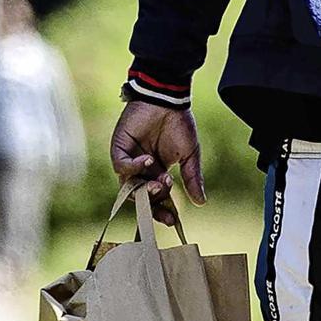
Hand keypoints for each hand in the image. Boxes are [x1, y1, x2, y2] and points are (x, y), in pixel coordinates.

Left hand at [110, 100, 204, 221]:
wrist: (167, 100)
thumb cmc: (179, 123)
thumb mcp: (190, 155)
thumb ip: (192, 178)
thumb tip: (201, 202)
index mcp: (158, 172)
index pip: (157, 198)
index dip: (163, 210)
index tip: (173, 220)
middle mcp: (142, 169)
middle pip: (141, 196)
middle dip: (153, 202)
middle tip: (165, 196)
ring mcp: (129, 159)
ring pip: (128, 186)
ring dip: (144, 189)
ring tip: (160, 182)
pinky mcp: (119, 148)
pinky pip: (120, 167)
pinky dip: (133, 168)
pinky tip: (149, 161)